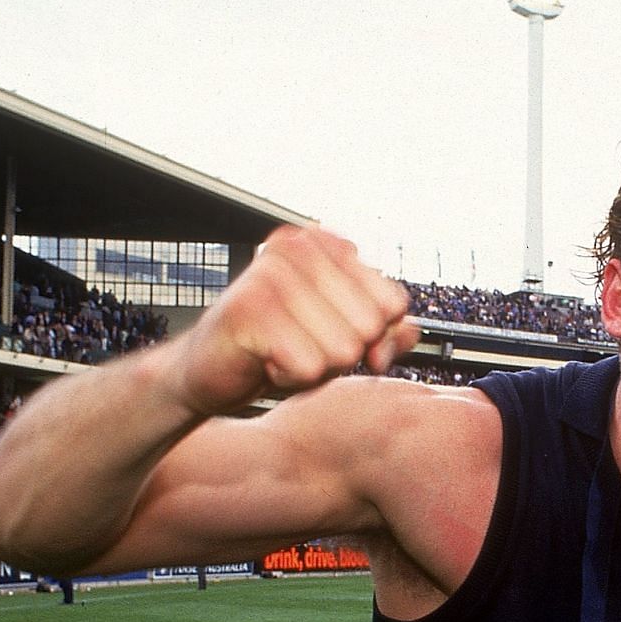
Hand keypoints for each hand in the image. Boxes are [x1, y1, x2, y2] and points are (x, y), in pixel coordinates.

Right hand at [176, 226, 420, 416]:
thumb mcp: (344, 336)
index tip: (336, 335)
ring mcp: (271, 274)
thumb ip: (386, 331)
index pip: (393, 303)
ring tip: (282, 351)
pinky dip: (290, 378)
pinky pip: (308, 367)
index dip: (374, 336)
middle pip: (370, 327)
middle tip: (302, 345)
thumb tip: (409, 330)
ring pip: (342, 349)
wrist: (210, 370)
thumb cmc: (280, 349)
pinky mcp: (249, 310)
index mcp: (327, 243)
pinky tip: (265, 361)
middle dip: (343, 353)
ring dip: (315, 367)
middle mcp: (299, 247)